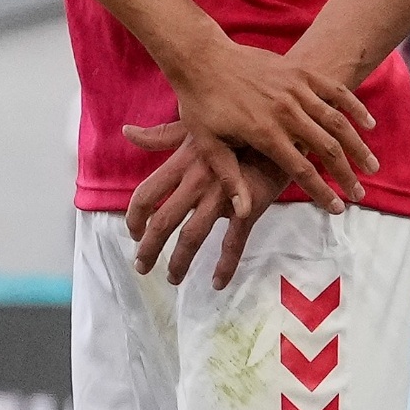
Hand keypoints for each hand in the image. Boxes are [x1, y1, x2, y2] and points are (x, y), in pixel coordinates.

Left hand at [121, 128, 265, 286]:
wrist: (281, 130)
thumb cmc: (236, 127)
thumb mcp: (196, 126)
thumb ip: (161, 135)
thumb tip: (129, 132)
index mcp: (181, 162)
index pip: (145, 194)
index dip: (134, 217)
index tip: (133, 233)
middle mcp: (196, 181)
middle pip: (163, 221)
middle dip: (149, 249)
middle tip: (142, 266)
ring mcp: (222, 196)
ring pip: (192, 236)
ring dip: (180, 261)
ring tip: (173, 278)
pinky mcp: (248, 207)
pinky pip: (234, 242)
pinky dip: (225, 265)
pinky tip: (217, 282)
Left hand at [155, 38, 377, 207]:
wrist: (201, 58)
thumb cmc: (201, 104)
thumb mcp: (208, 145)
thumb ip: (229, 178)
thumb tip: (243, 213)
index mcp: (264, 133)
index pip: (301, 170)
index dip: (322, 192)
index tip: (337, 208)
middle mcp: (285, 111)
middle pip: (327, 148)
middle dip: (346, 174)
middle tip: (360, 193)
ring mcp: (295, 88)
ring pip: (337, 121)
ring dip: (358, 146)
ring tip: (371, 166)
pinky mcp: (299, 71)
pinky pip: (334, 90)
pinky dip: (354, 106)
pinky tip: (368, 124)